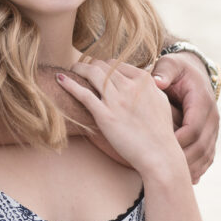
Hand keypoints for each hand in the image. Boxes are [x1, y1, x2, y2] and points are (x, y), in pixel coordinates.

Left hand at [57, 60, 179, 175]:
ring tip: (70, 70)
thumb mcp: (160, 101)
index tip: (94, 69)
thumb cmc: (161, 132)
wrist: (160, 157)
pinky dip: (70, 84)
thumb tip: (140, 78)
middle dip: (89, 65)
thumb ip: (148, 87)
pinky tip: (60, 79)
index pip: (116, 63)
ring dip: (79, 69)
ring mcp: (117, 100)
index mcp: (143, 80)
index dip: (102, 65)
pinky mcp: (106, 116)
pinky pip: (84, 94)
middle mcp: (129, 86)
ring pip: (92, 73)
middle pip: (102, 66)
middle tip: (80, 69)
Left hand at [152, 53, 218, 182]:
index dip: (179, 140)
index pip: (193, 127)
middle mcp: (212, 116)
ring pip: (207, 154)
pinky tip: (187, 180)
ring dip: (192, 168)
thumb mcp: (170, 64)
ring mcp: (213, 128)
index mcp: (202, 101)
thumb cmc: (176, 68)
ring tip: (174, 181)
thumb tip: (157, 82)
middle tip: (163, 172)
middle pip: (202, 145)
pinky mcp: (210, 135)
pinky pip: (208, 156)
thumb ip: (164, 72)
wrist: (193, 70)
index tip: (160, 150)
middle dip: (185, 160)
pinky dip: (199, 168)